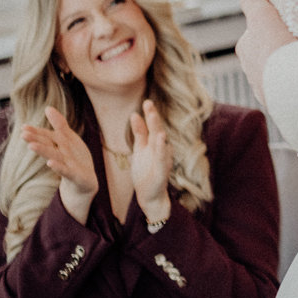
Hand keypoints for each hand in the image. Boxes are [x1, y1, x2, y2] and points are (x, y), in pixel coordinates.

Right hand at [21, 106, 97, 222]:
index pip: (46, 137)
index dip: (36, 132)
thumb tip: (47, 107)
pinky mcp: (74, 176)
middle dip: (36, 140)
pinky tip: (50, 163)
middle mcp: (60, 156)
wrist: (85, 183)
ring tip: (32, 146)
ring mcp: (67, 166)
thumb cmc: (75, 159)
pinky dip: (58, 167)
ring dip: (43, 151)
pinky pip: (66, 171)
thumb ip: (59, 124)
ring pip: (54, 157)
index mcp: (58, 146)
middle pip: (47, 146)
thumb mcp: (69, 139)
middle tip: (23, 135)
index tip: (23, 127)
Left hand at [129, 99, 173, 222]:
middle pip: (156, 130)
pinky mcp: (163, 170)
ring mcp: (162, 159)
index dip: (149, 114)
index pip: (151, 126)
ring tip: (153, 115)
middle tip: (148, 102)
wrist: (149, 196)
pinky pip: (162, 157)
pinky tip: (161, 138)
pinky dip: (162, 148)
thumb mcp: (139, 149)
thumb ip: (139, 133)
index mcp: (154, 144)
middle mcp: (160, 149)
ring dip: (157, 128)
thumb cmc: (146, 172)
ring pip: (160, 141)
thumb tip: (134, 114)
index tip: (146, 101)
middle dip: (153, 117)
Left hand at [237, 0, 296, 108]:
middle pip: (270, 51)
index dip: (273, 23)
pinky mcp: (285, 104)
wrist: (296, 89)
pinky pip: (294, 88)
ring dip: (294, 65)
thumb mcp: (264, 18)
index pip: (258, 30)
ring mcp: (269, 90)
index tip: (290, 20)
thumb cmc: (278, 52)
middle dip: (284, 45)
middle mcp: (253, 71)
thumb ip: (253, 1)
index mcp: (246, 48)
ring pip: (283, 71)